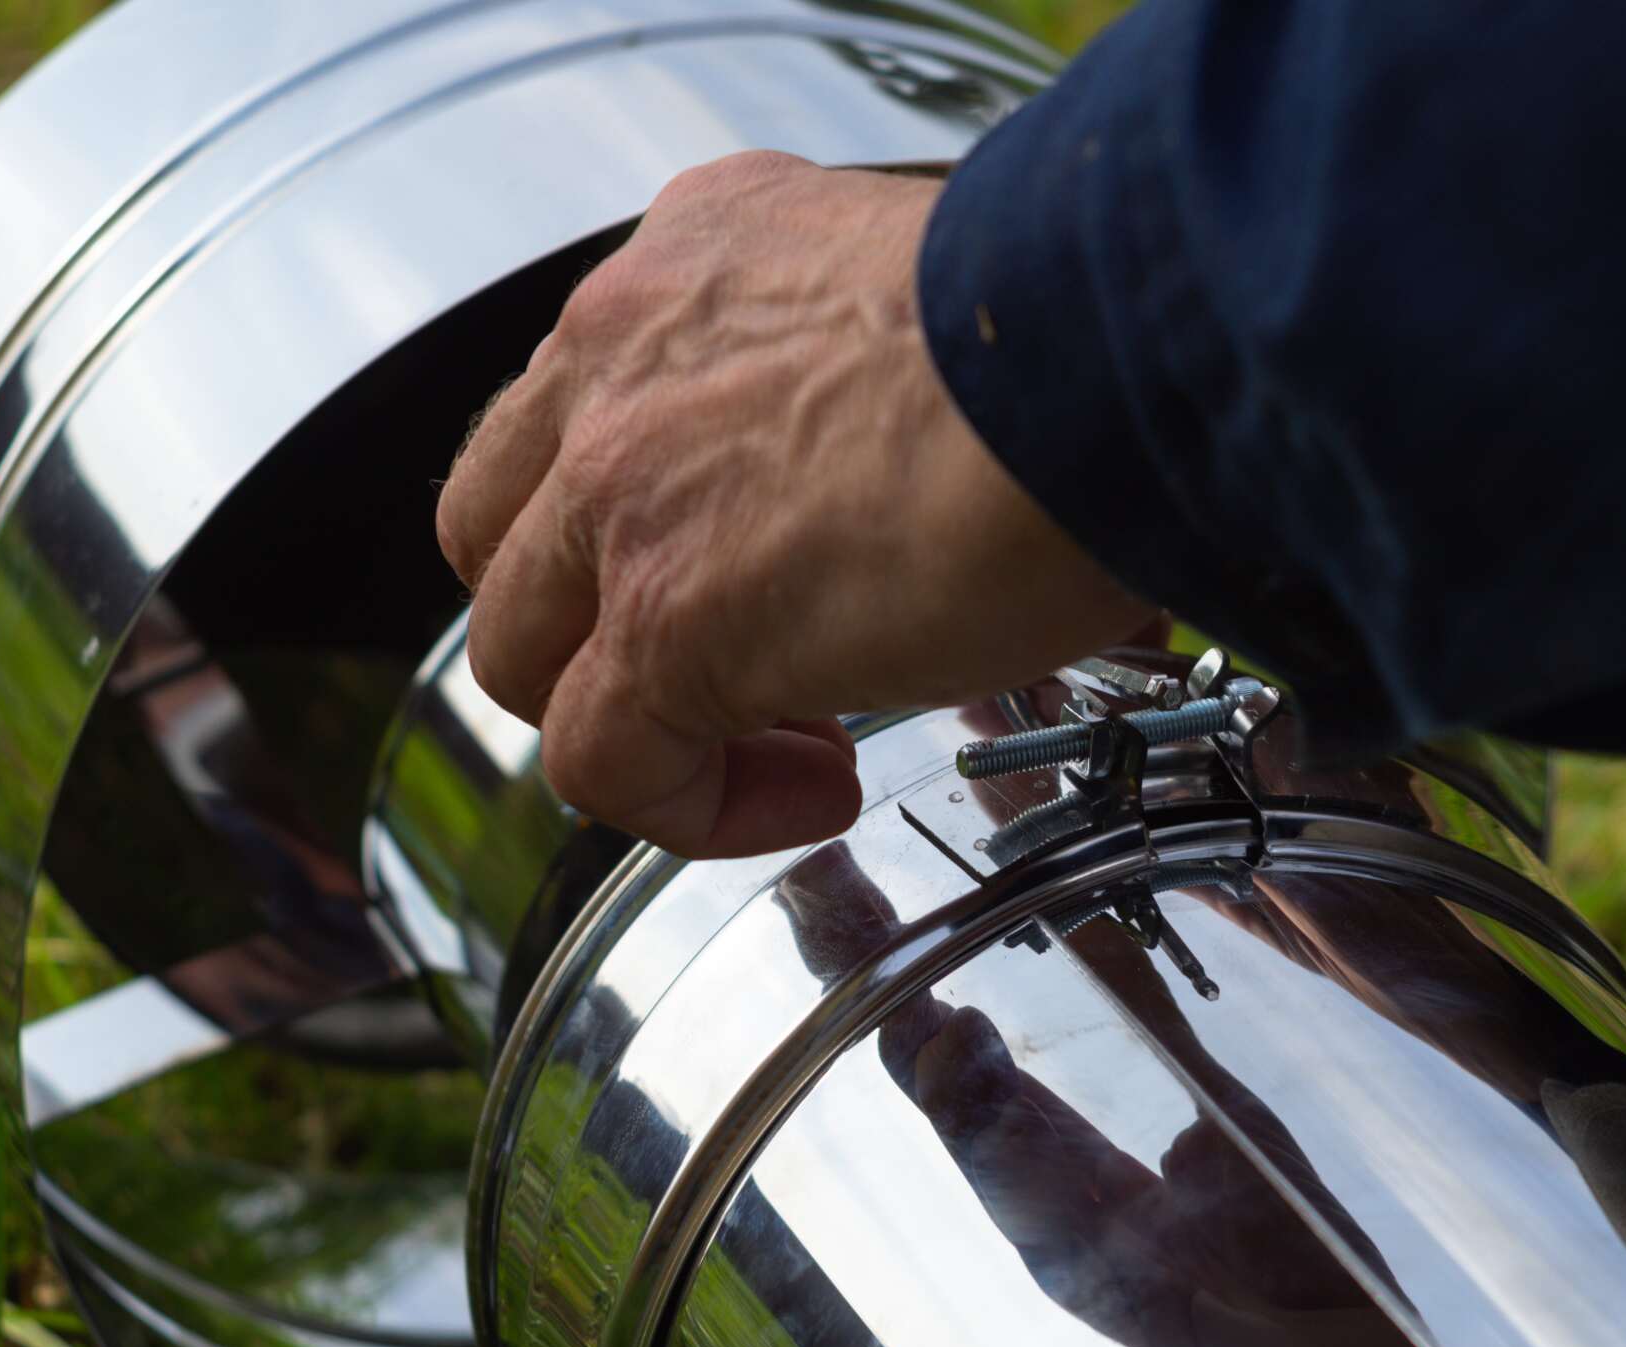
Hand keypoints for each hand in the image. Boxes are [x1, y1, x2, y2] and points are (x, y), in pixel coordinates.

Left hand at [437, 151, 1151, 857]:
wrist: (1117, 359)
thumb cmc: (1090, 326)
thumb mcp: (941, 308)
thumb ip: (890, 382)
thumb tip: (963, 484)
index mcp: (695, 259)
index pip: (591, 399)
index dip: (651, 508)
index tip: (767, 564)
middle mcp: (623, 353)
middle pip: (508, 522)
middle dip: (597, 610)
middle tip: (735, 661)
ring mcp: (620, 488)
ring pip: (520, 647)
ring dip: (631, 717)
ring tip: (784, 747)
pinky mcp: (664, 620)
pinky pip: (602, 761)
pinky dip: (687, 807)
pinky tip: (812, 795)